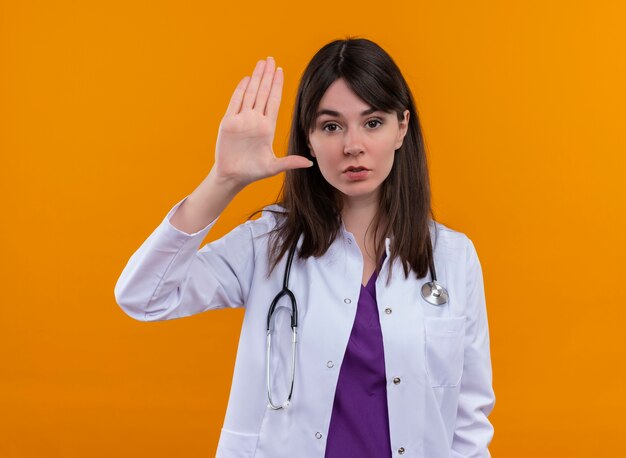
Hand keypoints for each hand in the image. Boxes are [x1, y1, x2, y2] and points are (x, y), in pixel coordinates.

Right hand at [211, 57, 312, 187]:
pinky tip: (246, 79)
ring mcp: (241, 120)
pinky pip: (235, 103)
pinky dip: (240, 91)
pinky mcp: (228, 123)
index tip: (280, 71)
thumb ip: (290, 162)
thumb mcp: (273, 167)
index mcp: (267, 128)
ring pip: (250, 94)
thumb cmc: (253, 172)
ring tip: (261, 63)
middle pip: (262, 93)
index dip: (276, 86)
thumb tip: (309, 162)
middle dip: (267, 75)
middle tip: (271, 59)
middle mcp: (255, 120)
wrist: (233, 176)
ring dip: (255, 78)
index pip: (273, 101)